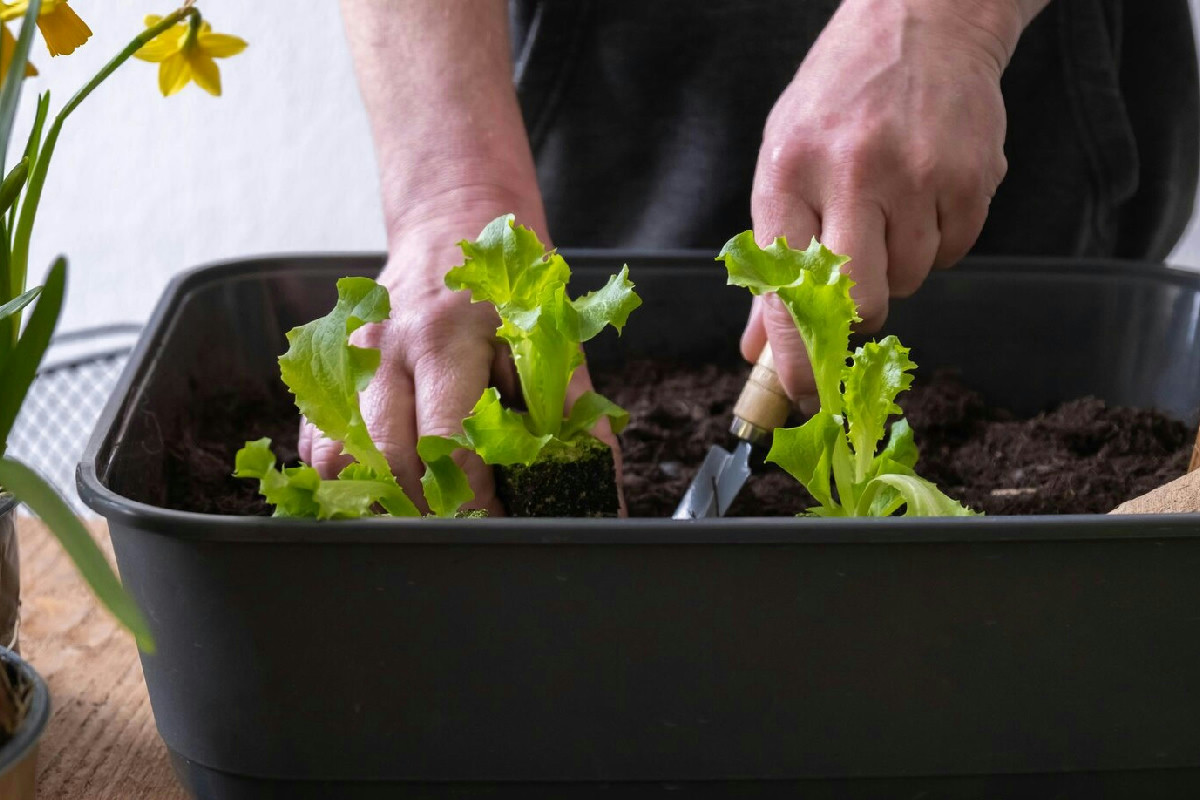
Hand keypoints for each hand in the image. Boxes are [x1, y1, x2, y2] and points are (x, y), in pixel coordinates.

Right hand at [298, 210, 619, 515]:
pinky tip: (385, 484)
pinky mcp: (329, 367)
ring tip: (421, 511)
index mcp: (445, 338)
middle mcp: (387, 347)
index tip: (497, 517)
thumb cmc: (507, 283)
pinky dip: (347, 473)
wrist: (451, 222)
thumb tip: (597, 475)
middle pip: (387, 457)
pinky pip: (319, 438)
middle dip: (426, 508)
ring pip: (339, 453)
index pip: (446, 441)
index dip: (472, 497)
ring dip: (378, 496)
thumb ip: (570, 408)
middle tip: (461, 524)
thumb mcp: (549, 335)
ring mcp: (348, 356)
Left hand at [742, 0, 1020, 402]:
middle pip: (860, 299)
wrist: (923, 18)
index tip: (803, 394)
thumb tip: (759, 349)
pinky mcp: (973, 175)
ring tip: (890, 207)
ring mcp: (917, 173)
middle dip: (858, 316)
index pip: (786, 288)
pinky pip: (955, 251)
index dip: (797, 353)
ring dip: (899, 265)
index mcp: (789, 172)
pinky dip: (939, 241)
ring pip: (911, 279)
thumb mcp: (785, 163)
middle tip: (857, 294)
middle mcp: (851, 172)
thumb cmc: (839, 99)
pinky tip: (926, 194)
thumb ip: (773, 262)